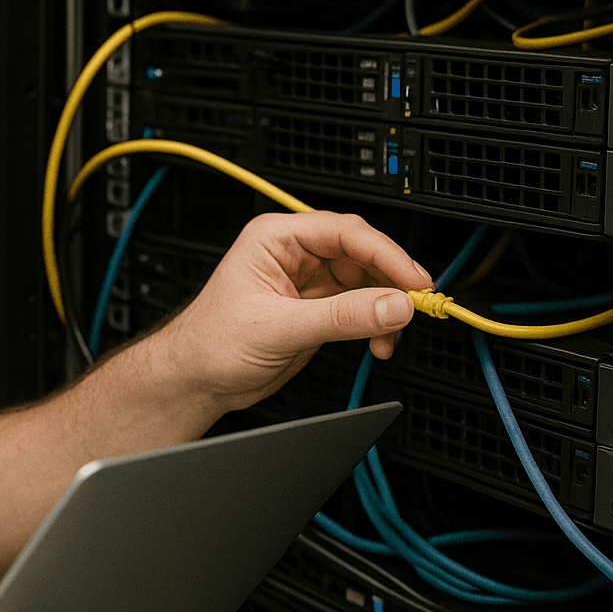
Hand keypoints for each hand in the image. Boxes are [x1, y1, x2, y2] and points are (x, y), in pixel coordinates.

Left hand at [155, 211, 431, 411]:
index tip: (414, 279)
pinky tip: (377, 342)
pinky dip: (376, 325)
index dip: (386, 253)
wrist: (196, 379)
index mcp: (276, 238)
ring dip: (385, 307)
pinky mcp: (317, 310)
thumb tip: (392, 305)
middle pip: (362, 253)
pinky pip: (361, 308)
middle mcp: (295, 254)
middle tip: (416, 304)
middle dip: (391, 280)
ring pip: (367, 282)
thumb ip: (340, 317)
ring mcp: (308, 282)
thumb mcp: (279, 327)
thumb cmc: (210, 341)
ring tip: (390, 332)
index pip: (345, 232)